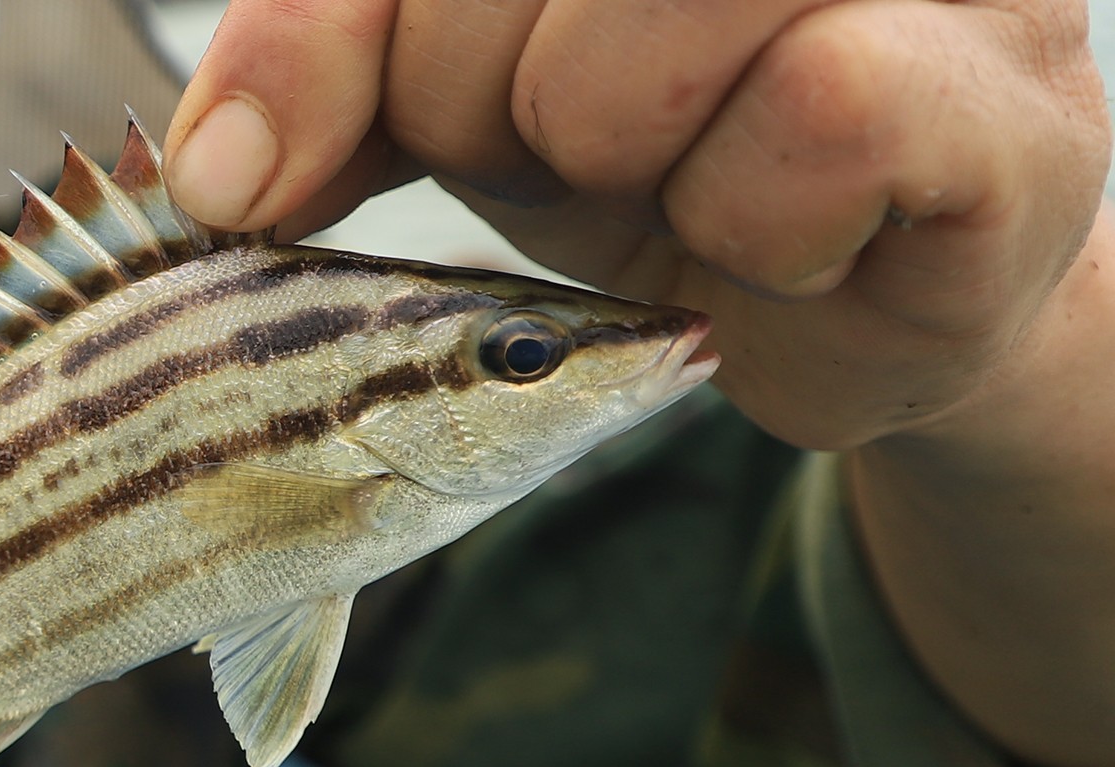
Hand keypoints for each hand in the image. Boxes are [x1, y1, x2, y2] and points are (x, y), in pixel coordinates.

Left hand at [162, 0, 1110, 452]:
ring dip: (613, 152)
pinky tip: (783, 238)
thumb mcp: (452, 81)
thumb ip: (331, 69)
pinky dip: (752, 224)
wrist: (853, 284)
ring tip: (676, 176)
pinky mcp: (1001, 91)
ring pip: (655, 22)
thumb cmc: (657, 141)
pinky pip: (815, 121)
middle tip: (572, 147)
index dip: (320, 45)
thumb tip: (220, 180)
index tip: (258, 177)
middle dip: (475, 101)